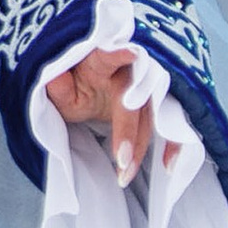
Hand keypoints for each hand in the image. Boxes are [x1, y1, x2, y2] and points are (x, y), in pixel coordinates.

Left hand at [44, 46, 177, 187]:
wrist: (87, 89)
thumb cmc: (72, 88)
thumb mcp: (59, 90)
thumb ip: (58, 86)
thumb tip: (55, 77)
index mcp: (99, 62)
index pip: (108, 56)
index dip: (120, 54)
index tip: (131, 53)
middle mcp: (127, 72)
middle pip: (134, 99)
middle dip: (128, 132)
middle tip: (120, 161)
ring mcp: (144, 88)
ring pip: (150, 116)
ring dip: (141, 146)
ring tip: (126, 174)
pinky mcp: (155, 105)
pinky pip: (169, 124)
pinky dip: (172, 144)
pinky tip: (169, 165)